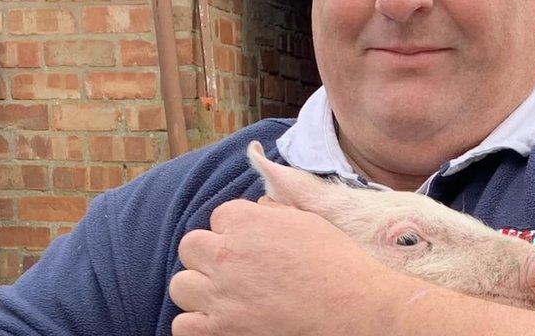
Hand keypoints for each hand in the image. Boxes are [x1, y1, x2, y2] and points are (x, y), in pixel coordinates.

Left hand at [169, 197, 399, 334]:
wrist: (353, 308)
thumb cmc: (337, 264)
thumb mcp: (307, 222)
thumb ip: (273, 213)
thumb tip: (258, 210)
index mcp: (248, 221)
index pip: (219, 217)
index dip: (236, 232)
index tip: (253, 246)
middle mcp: (227, 254)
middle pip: (191, 246)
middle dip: (210, 256)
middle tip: (234, 270)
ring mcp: (220, 294)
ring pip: (181, 284)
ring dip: (200, 289)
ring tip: (225, 297)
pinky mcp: (220, 329)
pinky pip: (182, 325)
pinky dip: (197, 325)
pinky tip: (220, 321)